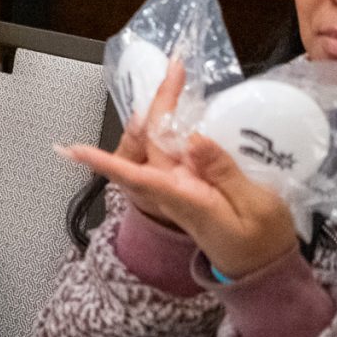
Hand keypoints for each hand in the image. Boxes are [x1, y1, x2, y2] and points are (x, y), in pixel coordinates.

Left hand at [57, 60, 303, 278]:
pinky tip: (183, 106)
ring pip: (158, 143)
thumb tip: (192, 139)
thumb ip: (224, 173)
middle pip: (151, 143)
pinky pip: (173, 151)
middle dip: (158, 104)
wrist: (264, 266)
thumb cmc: (262, 242)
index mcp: (185, 199)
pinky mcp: (188, 183)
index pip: (136, 176)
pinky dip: (175, 126)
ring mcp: (178, 186)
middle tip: (175, 70)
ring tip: (176, 77)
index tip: (72, 149)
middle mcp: (173, 190)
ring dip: (164, 110)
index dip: (103, 161)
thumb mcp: (257, 207)